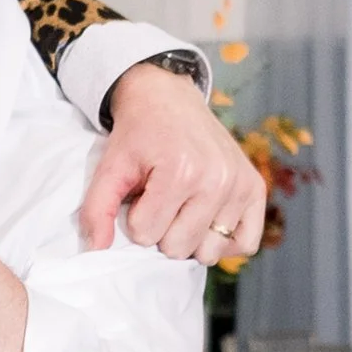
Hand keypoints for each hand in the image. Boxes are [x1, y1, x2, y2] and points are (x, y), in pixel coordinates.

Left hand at [84, 65, 264, 259]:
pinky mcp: (254, 187)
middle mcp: (217, 179)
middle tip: (160, 198)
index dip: (135, 218)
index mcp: (181, 172)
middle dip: (161, 229)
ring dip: (190, 236)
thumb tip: (97, 249)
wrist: (169, 99)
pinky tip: (206, 226)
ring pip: (207, 252)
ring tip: (182, 206)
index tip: (140, 193)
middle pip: (177, 248)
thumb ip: (96, 208)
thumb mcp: (110, 167)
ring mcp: (240, 185)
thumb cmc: (138, 136)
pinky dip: (224, 243)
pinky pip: (247, 243)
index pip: (146, 235)